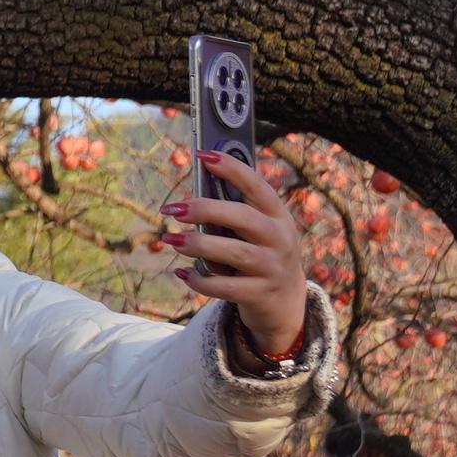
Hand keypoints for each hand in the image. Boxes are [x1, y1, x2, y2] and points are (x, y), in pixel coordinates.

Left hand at [161, 148, 316, 364]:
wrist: (286, 301)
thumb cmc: (261, 253)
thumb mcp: (259, 230)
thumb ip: (235, 212)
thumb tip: (192, 195)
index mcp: (278, 215)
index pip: (256, 185)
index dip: (230, 168)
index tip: (201, 155)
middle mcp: (279, 239)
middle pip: (243, 218)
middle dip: (205, 210)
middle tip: (173, 209)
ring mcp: (272, 268)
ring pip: (234, 253)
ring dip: (199, 245)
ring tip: (171, 240)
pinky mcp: (260, 294)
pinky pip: (225, 287)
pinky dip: (200, 280)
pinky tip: (183, 273)